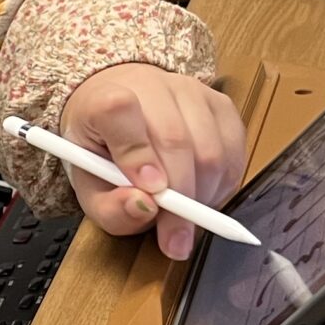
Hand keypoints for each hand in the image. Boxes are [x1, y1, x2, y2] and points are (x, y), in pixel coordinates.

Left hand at [57, 64, 247, 261]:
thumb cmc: (103, 154)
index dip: (136, 154)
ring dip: (202, 195)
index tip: (150, 193)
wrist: (120, 114)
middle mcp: (150, 86)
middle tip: (174, 238)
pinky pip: (234, 151)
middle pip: (175, 141)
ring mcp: (191, 91)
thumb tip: (144, 208)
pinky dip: (222, 184)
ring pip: (211, 150)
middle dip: (179, 200)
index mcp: (101, 99)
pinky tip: (202, 194)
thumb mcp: (90, 188)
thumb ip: (109, 206)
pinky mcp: (222, 104)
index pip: (118, 112)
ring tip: (184, 215)